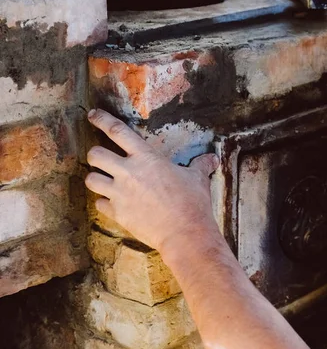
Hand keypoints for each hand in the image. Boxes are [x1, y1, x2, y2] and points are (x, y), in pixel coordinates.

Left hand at [85, 109, 220, 252]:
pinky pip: (100, 204)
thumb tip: (213, 159)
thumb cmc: (192, 202)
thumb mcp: (198, 179)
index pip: (117, 131)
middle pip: (95, 155)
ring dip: (95, 178)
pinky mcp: (118, 213)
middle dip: (95, 154)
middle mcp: (128, 172)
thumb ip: (200, 165)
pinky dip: (104, 203)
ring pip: (91, 179)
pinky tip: (112, 203)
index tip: (93, 115)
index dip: (102, 120)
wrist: (184, 233)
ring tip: (103, 180)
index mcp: (147, 158)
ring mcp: (120, 194)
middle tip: (101, 158)